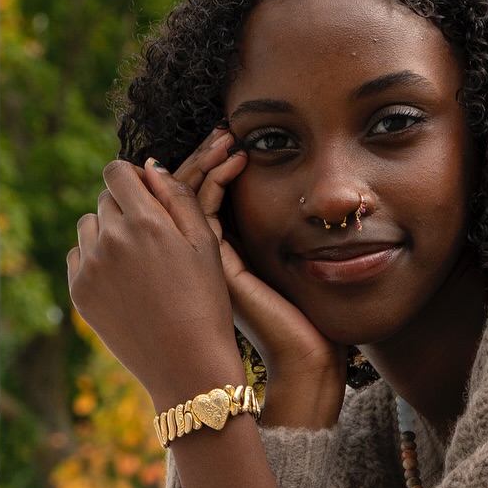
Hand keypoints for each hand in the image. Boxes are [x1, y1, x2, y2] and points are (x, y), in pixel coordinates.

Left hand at [67, 158, 242, 410]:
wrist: (187, 365)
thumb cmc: (206, 301)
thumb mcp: (205, 243)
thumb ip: (177, 197)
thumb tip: (150, 167)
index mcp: (145, 221)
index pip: (116, 171)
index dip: (132, 177)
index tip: (147, 194)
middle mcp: (111, 239)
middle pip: (104, 199)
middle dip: (125, 207)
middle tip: (152, 236)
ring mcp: (90, 268)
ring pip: (88, 226)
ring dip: (108, 231)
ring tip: (138, 260)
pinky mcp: (80, 292)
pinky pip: (78, 256)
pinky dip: (95, 259)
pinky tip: (123, 280)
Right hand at [174, 131, 345, 430]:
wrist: (304, 358)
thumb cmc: (303, 318)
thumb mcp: (278, 262)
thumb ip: (261, 231)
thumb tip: (267, 182)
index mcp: (211, 258)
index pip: (194, 199)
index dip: (205, 166)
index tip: (226, 137)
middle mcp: (199, 261)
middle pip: (182, 196)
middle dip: (200, 158)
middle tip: (220, 128)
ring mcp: (202, 263)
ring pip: (185, 202)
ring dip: (204, 163)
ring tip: (225, 136)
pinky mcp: (217, 265)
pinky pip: (203, 215)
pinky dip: (214, 183)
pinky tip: (233, 162)